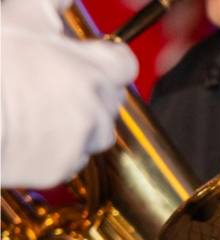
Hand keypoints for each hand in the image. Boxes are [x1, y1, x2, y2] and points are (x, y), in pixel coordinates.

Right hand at [1, 0, 137, 188]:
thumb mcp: (21, 14)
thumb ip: (54, 1)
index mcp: (93, 70)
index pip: (124, 64)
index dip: (107, 59)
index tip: (89, 58)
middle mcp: (94, 109)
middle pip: (110, 101)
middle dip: (90, 92)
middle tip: (51, 84)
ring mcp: (79, 142)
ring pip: (94, 135)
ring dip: (78, 124)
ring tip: (38, 109)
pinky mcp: (58, 169)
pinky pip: (69, 161)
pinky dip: (55, 151)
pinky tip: (27, 134)